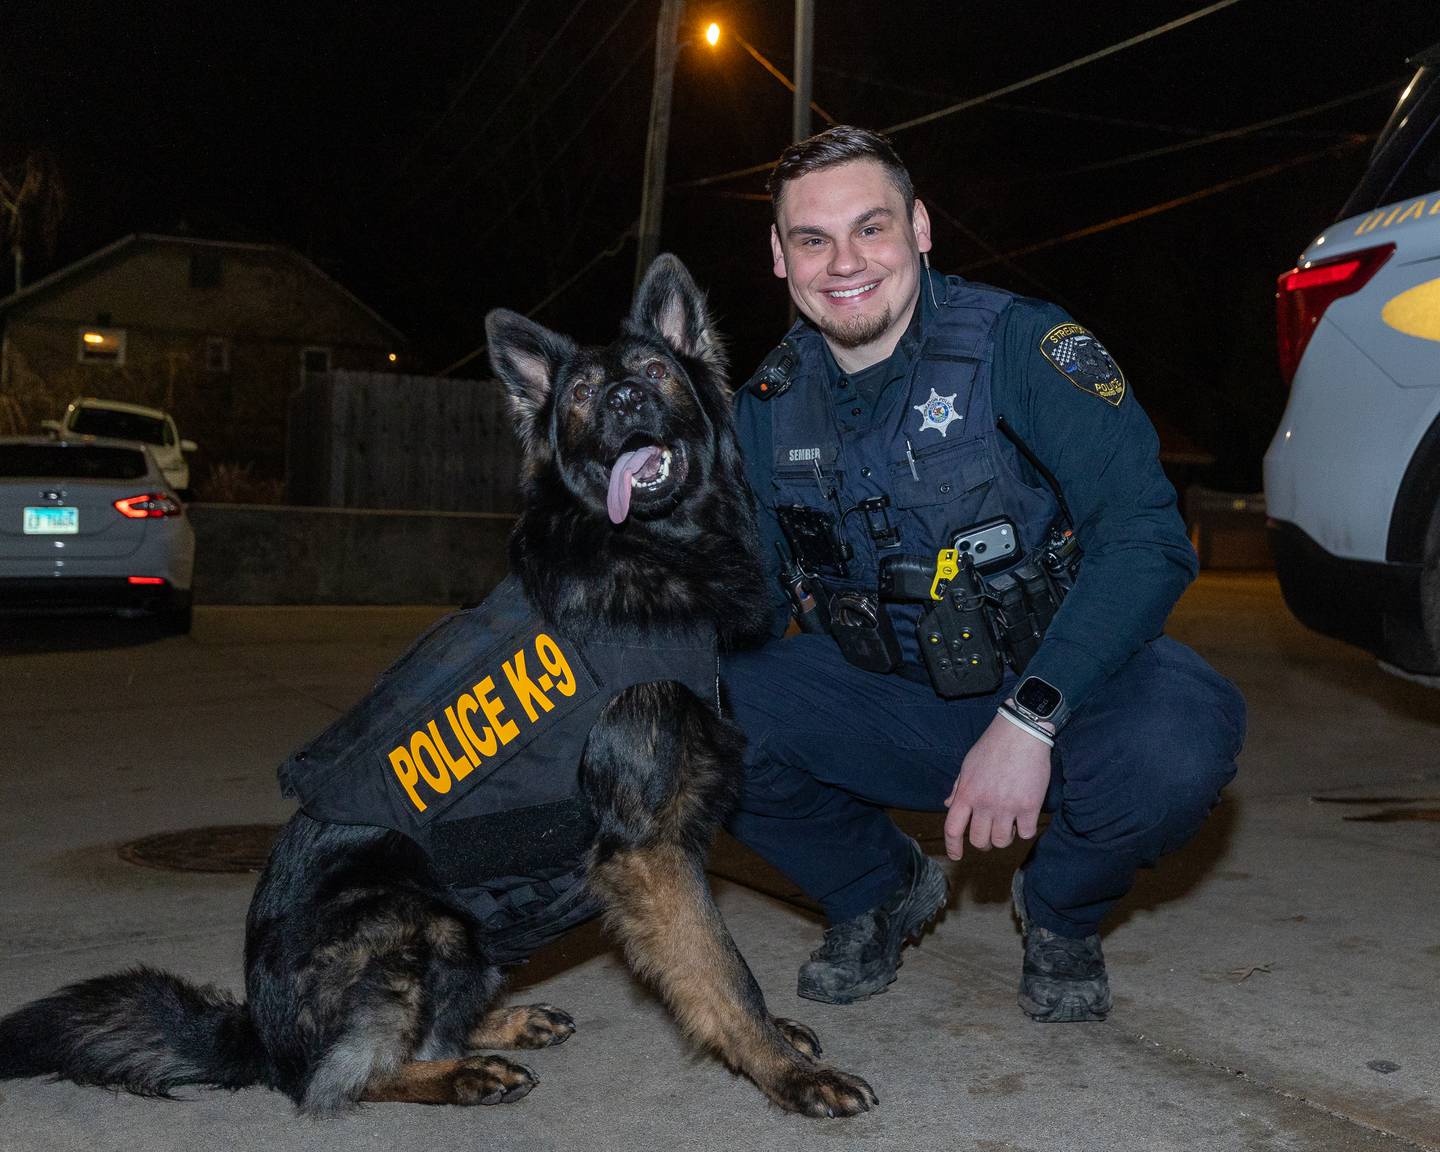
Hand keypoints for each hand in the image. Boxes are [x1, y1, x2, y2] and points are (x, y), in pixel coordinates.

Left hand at [942, 712, 1052, 859]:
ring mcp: (1007, 806)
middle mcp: (985, 803)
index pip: (953, 828)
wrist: (1021, 732)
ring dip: (1004, 837)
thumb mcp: (968, 765)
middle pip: (979, 841)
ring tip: (1009, 824)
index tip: (956, 855)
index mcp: (966, 793)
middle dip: (984, 842)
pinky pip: (1026, 833)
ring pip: (1002, 841)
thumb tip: (949, 804)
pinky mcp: (1030, 806)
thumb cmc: (993, 746)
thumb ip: (959, 787)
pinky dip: (1025, 830)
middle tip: (990, 834)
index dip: (953, 847)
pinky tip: (1025, 819)